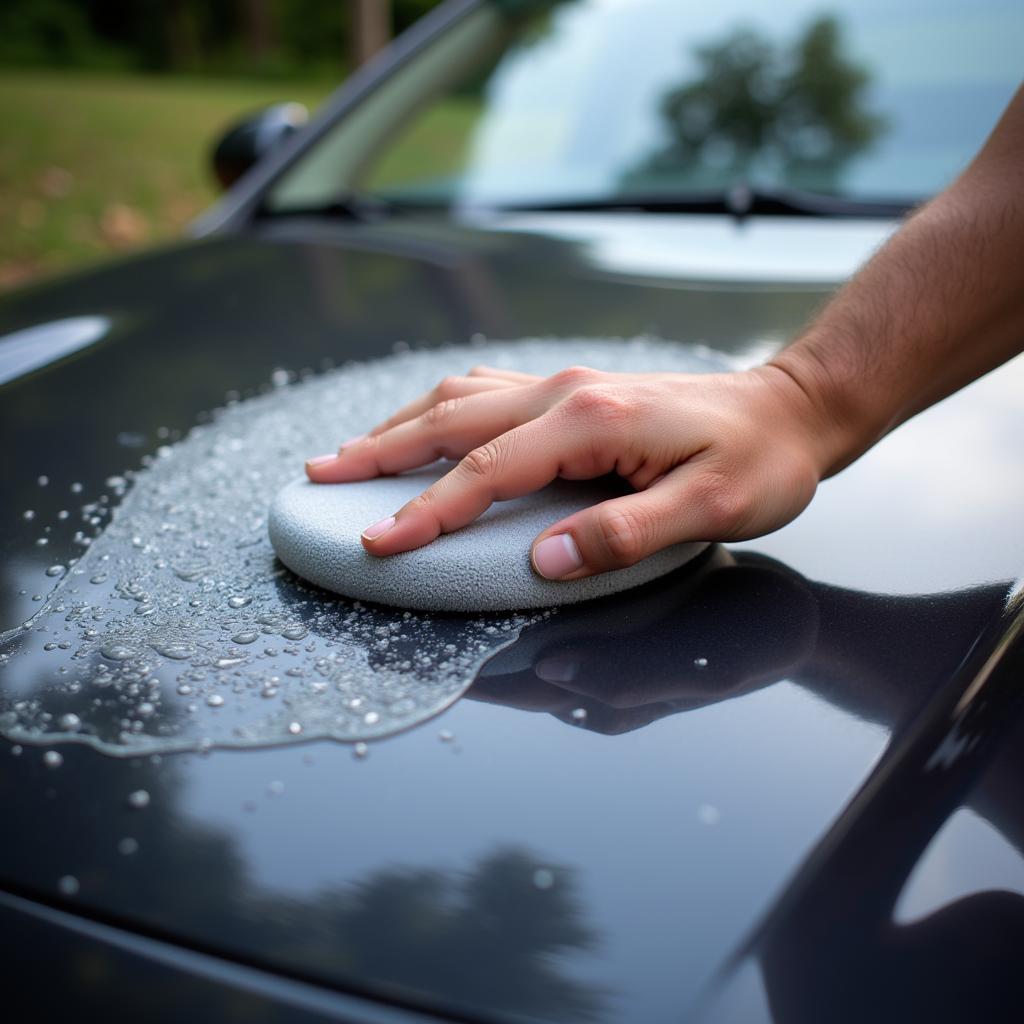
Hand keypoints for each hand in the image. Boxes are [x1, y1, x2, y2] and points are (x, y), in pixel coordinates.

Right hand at [305, 363, 834, 579]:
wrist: (789, 410)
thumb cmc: (758, 463)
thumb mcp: (710, 509)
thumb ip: (624, 533)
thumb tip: (544, 559)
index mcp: (589, 421)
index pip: (485, 470)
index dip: (426, 510)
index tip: (377, 542)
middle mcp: (564, 392)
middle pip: (449, 419)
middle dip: (378, 452)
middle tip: (318, 476)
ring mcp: (565, 384)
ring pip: (459, 396)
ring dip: (399, 424)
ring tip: (348, 452)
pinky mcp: (573, 389)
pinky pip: (487, 390)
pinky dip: (439, 409)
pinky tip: (424, 423)